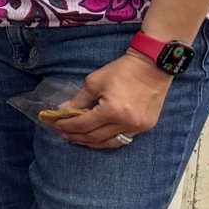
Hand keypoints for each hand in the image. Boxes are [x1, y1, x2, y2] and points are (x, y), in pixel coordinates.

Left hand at [43, 52, 172, 151]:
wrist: (153, 66)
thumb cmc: (122, 71)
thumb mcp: (94, 82)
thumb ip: (79, 99)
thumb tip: (63, 110)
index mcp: (111, 111)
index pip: (83, 125)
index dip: (67, 125)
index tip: (56, 124)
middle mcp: (125, 123)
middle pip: (94, 136)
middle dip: (76, 136)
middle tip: (64, 133)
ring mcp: (137, 127)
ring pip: (109, 142)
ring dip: (91, 142)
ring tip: (78, 138)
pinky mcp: (146, 126)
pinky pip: (124, 139)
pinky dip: (109, 140)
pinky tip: (98, 137)